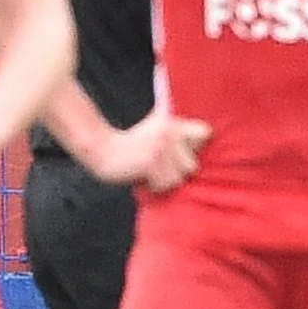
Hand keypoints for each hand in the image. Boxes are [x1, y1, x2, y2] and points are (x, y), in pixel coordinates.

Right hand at [87, 106, 211, 191]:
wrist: (100, 149)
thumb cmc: (131, 143)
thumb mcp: (155, 127)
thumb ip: (177, 130)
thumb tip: (207, 133)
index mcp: (173, 121)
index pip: (204, 133)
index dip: (194, 147)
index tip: (180, 152)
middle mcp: (169, 132)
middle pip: (191, 166)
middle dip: (175, 171)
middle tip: (155, 165)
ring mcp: (160, 147)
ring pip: (177, 179)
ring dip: (162, 182)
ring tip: (147, 171)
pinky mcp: (150, 162)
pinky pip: (164, 185)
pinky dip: (152, 187)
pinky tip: (140, 176)